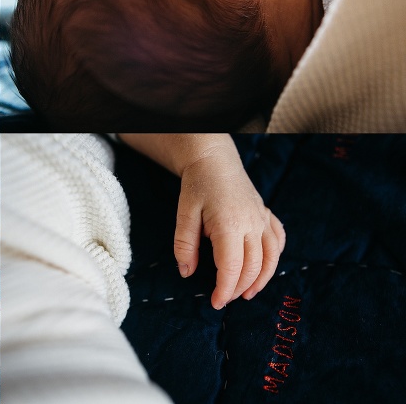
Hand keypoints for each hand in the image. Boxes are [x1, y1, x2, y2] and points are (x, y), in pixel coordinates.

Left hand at [175, 148, 285, 309]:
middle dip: (239, 288)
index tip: (216, 302)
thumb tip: (186, 273)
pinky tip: (263, 269)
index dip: (224, 289)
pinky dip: (274, 260)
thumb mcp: (184, 214)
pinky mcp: (268, 216)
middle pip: (253, 267)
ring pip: (271, 259)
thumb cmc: (198, 186)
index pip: (232, 267)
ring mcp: (263, 220)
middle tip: (225, 298)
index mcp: (230, 224)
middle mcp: (252, 224)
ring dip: (261, 280)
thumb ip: (184, 245)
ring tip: (246, 294)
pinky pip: (278, 242)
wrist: (215, 161)